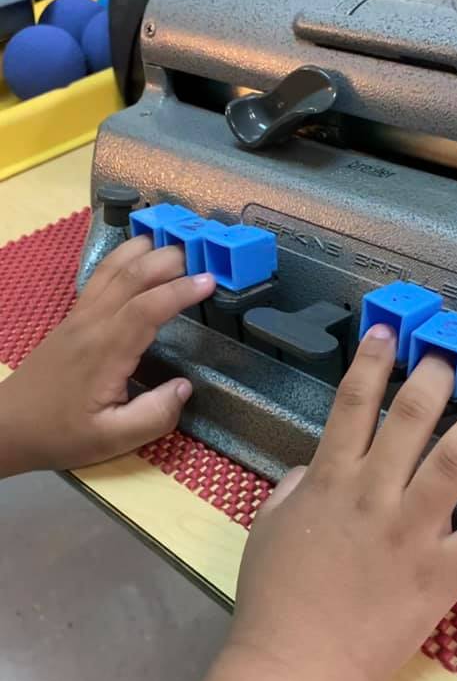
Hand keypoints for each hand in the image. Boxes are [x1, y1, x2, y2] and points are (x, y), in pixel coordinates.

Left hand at [0, 235, 214, 475]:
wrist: (8, 426)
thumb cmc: (60, 434)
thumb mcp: (111, 439)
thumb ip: (154, 416)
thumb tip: (185, 387)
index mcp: (105, 352)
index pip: (147, 308)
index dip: (180, 291)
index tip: (211, 281)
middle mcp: (92, 324)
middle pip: (131, 276)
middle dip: (169, 259)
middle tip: (206, 253)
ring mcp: (79, 317)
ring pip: (112, 268)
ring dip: (145, 250)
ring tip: (176, 241)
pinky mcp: (73, 318)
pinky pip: (100, 276)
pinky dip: (124, 258)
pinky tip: (139, 254)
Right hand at [231, 322, 456, 680]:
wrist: (297, 665)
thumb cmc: (274, 598)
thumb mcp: (267, 529)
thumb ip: (292, 490)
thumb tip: (312, 468)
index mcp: (330, 480)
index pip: (352, 405)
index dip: (371, 362)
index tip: (388, 333)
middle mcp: (374, 494)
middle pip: (411, 419)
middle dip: (435, 376)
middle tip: (452, 354)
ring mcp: (412, 532)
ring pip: (455, 462)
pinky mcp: (441, 574)